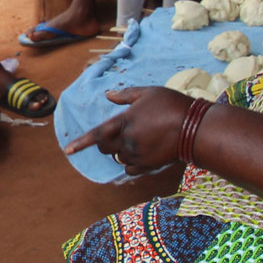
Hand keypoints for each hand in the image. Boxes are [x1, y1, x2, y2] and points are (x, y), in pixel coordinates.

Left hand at [63, 86, 196, 171]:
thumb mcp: (147, 93)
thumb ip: (125, 95)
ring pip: (118, 158)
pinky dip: (130, 164)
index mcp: (124, 122)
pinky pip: (130, 170)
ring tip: (139, 140)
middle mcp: (127, 141)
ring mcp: (137, 155)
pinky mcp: (147, 166)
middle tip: (119, 134)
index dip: (81, 142)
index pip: (97, 134)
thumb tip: (108, 95)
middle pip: (105, 148)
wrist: (194, 128)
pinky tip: (142, 155)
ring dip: (121, 152)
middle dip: (106, 143)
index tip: (68, 150)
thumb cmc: (171, 105)